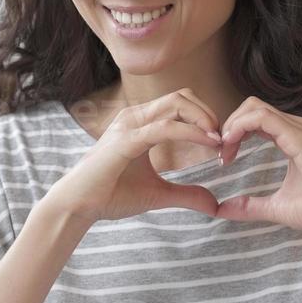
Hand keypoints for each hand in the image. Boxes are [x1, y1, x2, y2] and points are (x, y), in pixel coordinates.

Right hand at [47, 88, 223, 224]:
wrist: (78, 206)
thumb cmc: (110, 195)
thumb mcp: (158, 194)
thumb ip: (186, 194)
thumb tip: (214, 204)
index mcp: (140, 123)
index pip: (179, 103)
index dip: (204, 117)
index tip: (220, 142)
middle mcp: (135, 116)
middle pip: (182, 96)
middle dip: (208, 113)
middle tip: (223, 138)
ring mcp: (129, 125)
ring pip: (176, 103)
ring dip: (204, 118)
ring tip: (218, 140)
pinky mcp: (127, 140)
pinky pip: (166, 127)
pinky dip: (192, 132)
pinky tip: (208, 143)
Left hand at [213, 95, 301, 234]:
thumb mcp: (275, 206)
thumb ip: (249, 206)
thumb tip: (221, 210)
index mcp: (292, 137)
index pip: (256, 118)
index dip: (234, 131)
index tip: (223, 156)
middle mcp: (297, 128)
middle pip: (252, 107)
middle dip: (231, 125)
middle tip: (222, 153)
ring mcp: (300, 130)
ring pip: (255, 108)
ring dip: (233, 125)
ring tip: (225, 150)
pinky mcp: (299, 137)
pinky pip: (263, 118)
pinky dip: (241, 126)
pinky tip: (231, 144)